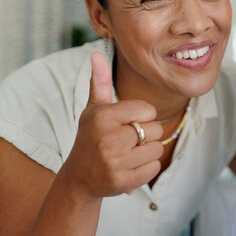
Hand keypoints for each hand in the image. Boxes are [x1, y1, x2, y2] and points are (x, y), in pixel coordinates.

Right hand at [60, 52, 163, 200]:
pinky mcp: (122, 181)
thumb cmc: (91, 137)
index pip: (149, 111)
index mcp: (103, 116)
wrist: (79, 177)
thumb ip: (99, 81)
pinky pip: (154, 168)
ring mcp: (114, 162)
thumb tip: (96, 54)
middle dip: (146, 135)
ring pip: (157, 150)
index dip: (142, 117)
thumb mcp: (94, 109)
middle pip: (155, 131)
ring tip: (128, 154)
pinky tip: (129, 167)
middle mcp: (108, 138)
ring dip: (147, 152)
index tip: (127, 122)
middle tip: (127, 141)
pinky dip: (146, 168)